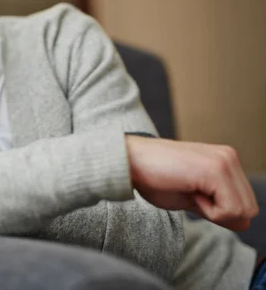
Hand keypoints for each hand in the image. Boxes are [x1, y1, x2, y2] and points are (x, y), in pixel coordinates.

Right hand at [127, 136, 258, 230]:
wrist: (129, 161)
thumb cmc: (153, 177)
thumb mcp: (192, 197)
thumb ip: (218, 207)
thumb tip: (244, 223)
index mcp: (225, 161)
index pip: (245, 204)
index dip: (219, 212)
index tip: (192, 195)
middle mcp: (230, 157)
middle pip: (249, 209)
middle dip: (221, 213)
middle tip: (191, 195)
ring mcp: (225, 161)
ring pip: (243, 211)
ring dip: (215, 212)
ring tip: (189, 191)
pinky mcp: (216, 169)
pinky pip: (230, 209)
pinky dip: (210, 211)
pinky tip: (189, 191)